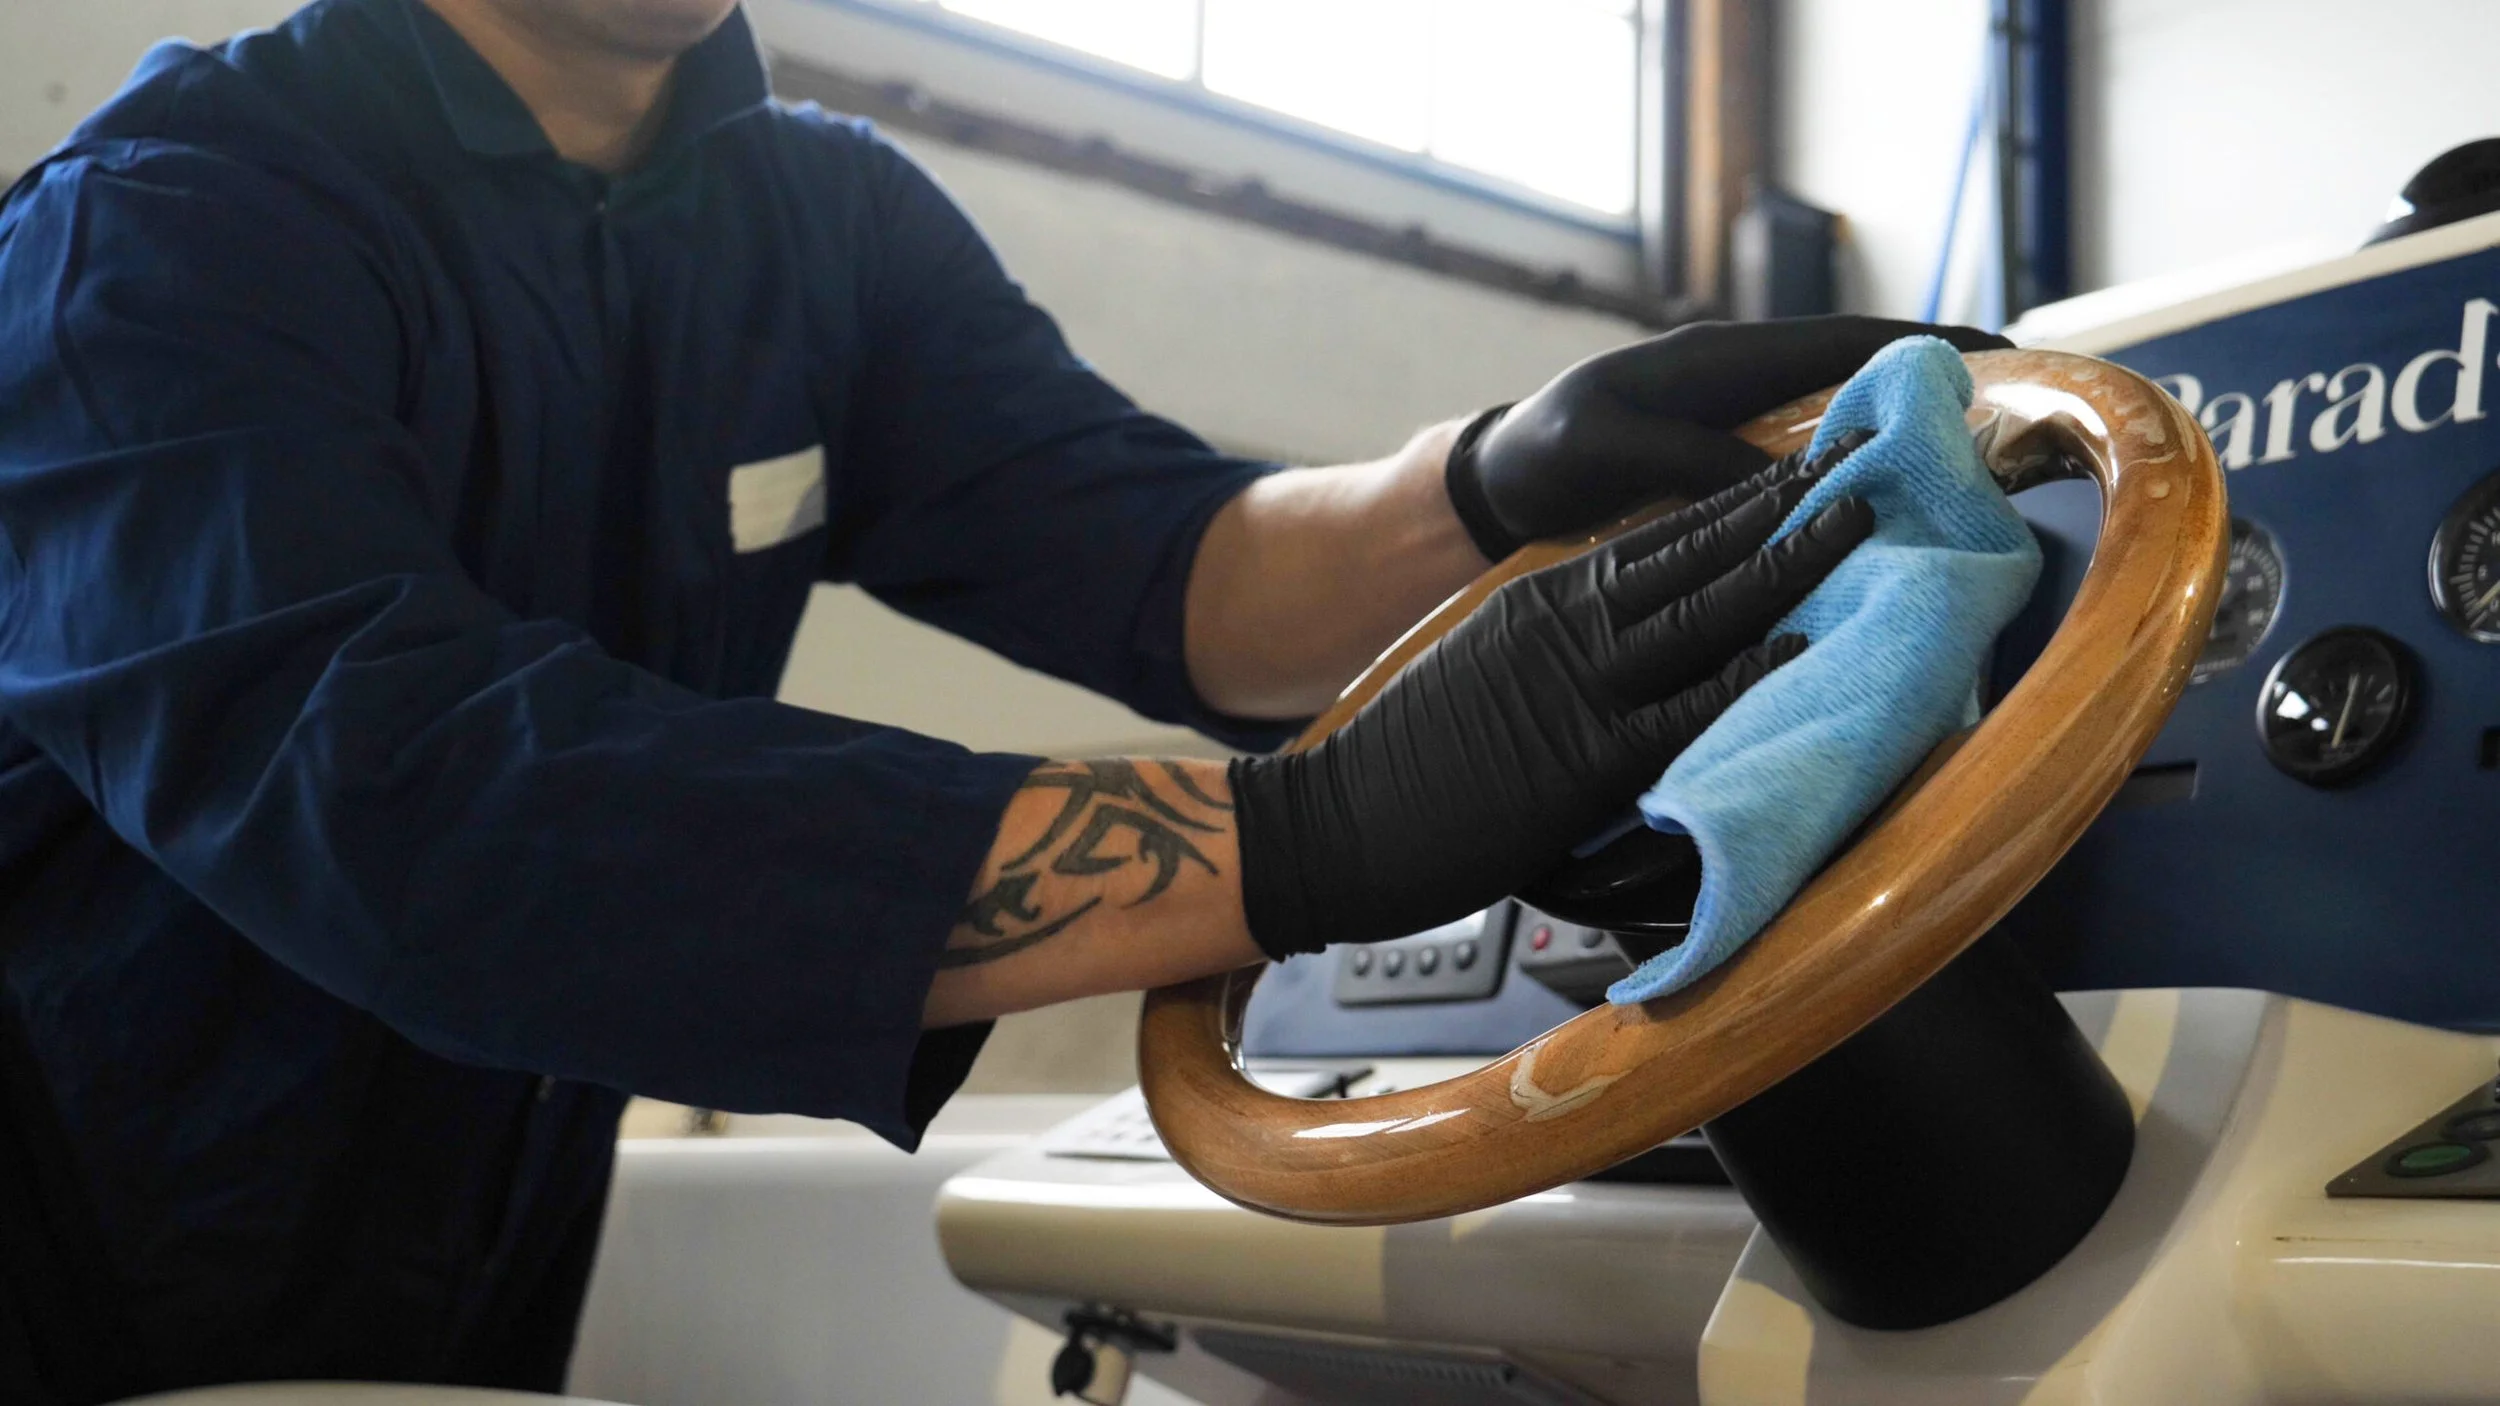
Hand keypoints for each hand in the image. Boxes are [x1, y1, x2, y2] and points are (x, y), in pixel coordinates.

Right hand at [1230, 459, 1875, 956]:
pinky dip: (1749, 672)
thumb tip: (1623, 658)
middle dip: (1787, 505)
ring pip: (1705, 606)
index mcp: (1539, 603)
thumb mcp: (1481, 677)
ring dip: (1789, 559)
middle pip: (1697, 550)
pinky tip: (1803, 645)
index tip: (1804, 468)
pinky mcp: (1584, 758)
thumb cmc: (1404, 769)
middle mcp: (1564, 625)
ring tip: (1860, 518)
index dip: (1738, 501)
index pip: (1659, 536)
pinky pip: (1685, 707)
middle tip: (1864, 459)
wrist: (1332, 825)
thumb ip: (1551, 657)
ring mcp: (1577, 686)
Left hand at [1444, 315, 2007, 559]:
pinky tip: (1888, 515)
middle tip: (2018, 418)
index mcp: (1724, 362)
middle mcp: (1742, 384)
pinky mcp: (1723, 464)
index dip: (1922, 348)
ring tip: (1975, 472)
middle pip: (1859, 378)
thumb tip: (1789, 493)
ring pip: (1840, 423)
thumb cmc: (1548, 454)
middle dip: (1934, 391)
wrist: (1499, 480)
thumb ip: (1696, 464)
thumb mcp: (1614, 453)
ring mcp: (1736, 423)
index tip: (2000, 355)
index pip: (1843, 344)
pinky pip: (1807, 466)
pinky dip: (1853, 481)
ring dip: (1900, 440)